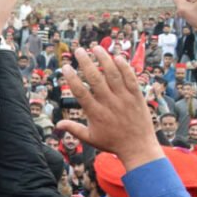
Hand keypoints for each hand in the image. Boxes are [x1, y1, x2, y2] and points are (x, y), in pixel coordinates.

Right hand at [56, 46, 162, 171]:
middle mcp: (109, 103)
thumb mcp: (90, 138)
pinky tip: (117, 57)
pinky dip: (124, 67)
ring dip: (104, 59)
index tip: (65, 67)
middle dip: (86, 62)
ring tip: (96, 48)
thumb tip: (57, 125)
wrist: (139, 147)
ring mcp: (124, 98)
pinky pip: (130, 78)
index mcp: (95, 113)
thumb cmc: (112, 143)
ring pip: (113, 74)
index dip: (72, 78)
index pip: (80, 92)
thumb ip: (73, 129)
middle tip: (78, 50)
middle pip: (95, 78)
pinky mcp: (137, 96)